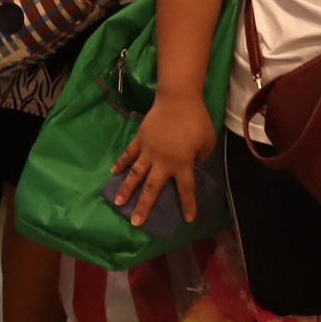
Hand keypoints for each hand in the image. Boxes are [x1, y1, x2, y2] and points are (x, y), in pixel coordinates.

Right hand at [112, 93, 214, 228]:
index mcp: (182, 164)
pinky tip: (113, 172)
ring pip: (135, 174)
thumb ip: (201, 158)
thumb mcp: (207, 142)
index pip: (186, 189)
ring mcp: (148, 151)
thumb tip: (194, 165)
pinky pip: (129, 154)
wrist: (178, 99)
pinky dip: (121, 163)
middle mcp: (162, 162)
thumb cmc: (196, 121)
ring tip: (118, 202)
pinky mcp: (140, 140)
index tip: (188, 219)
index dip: (188, 205)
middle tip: (136, 222)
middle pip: (152, 188)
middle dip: (145, 206)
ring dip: (127, 189)